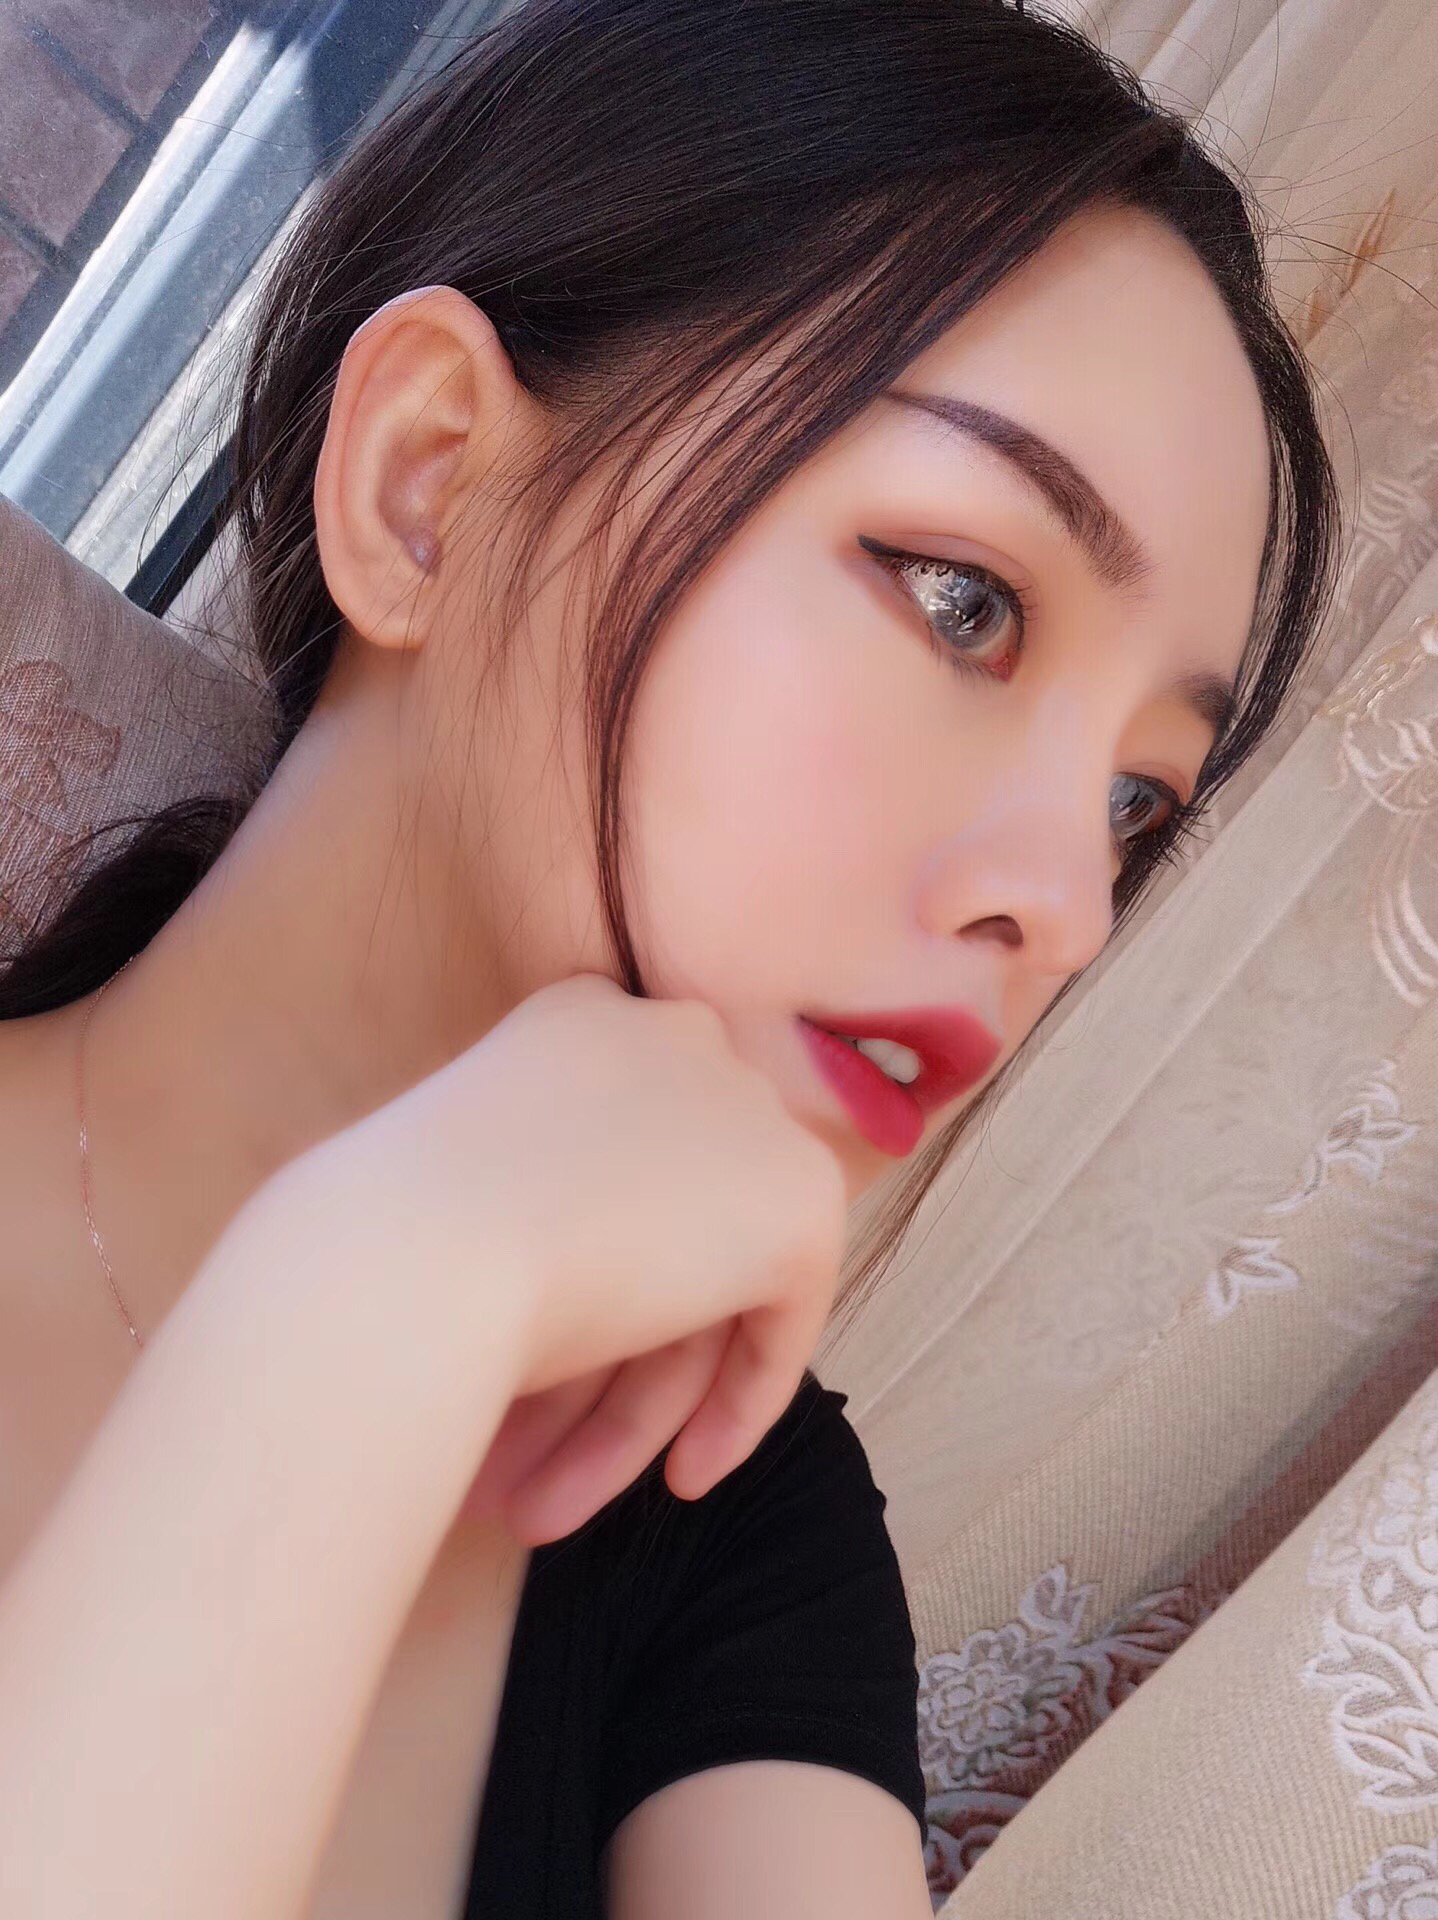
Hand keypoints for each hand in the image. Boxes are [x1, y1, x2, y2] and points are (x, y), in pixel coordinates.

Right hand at [275, 974, 848, 1539]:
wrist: (414, 1255)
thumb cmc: (390, 1228)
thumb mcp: (453, 1186)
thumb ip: (530, 1205)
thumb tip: (566, 1293)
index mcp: (583, 1015)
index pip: (612, 1161)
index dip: (582, 1273)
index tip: (535, 1356)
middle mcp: (676, 1040)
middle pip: (659, 1232)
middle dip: (593, 1368)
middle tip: (522, 1466)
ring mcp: (747, 1114)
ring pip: (694, 1294)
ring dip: (623, 1417)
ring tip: (547, 1509)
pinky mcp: (799, 1199)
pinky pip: (775, 1326)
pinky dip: (730, 1407)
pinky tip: (680, 1476)